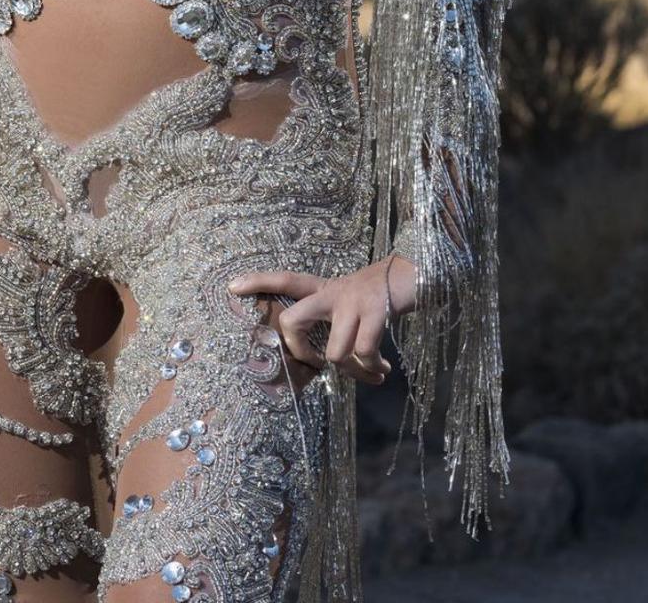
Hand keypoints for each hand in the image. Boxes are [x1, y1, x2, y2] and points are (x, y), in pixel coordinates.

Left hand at [227, 255, 417, 388]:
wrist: (416, 274)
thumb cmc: (379, 300)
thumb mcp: (351, 308)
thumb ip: (336, 330)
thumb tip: (333, 367)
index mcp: (324, 289)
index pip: (285, 279)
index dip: (258, 282)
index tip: (231, 286)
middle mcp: (333, 292)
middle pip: (294, 318)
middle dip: (298, 350)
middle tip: (315, 364)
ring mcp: (352, 300)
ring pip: (334, 352)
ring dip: (353, 371)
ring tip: (371, 371)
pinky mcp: (374, 310)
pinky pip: (363, 353)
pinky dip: (373, 368)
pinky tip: (383, 369)